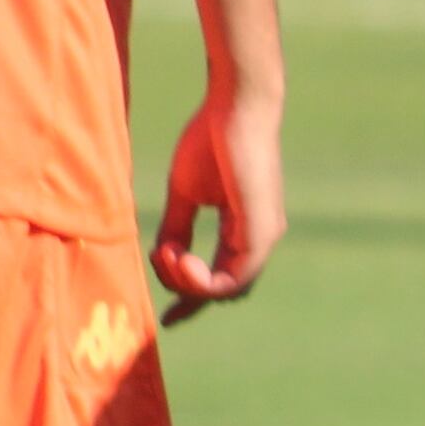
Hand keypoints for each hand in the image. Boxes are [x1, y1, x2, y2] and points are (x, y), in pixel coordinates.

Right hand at [154, 87, 283, 320]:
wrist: (234, 107)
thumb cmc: (210, 140)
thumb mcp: (185, 193)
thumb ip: (176, 227)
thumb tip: (164, 258)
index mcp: (243, 230)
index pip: (221, 279)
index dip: (191, 299)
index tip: (167, 318)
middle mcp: (258, 239)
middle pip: (223, 290)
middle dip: (185, 290)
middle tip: (160, 263)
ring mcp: (264, 236)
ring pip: (229, 289)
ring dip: (190, 283)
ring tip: (168, 257)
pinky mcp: (262, 230)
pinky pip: (236, 276)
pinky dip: (204, 279)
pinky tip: (182, 260)